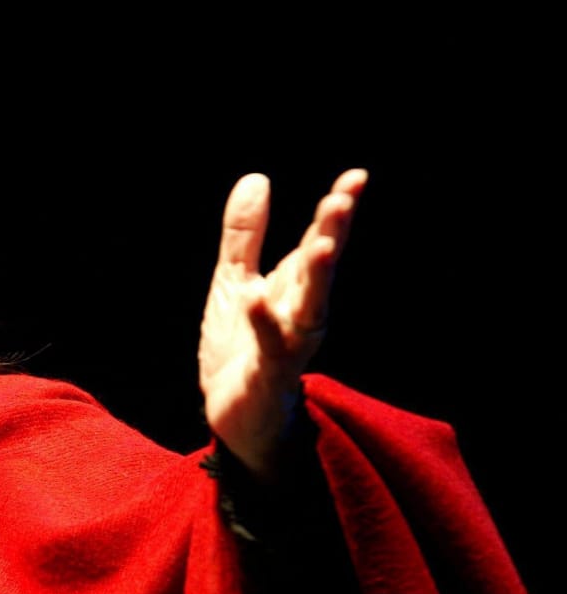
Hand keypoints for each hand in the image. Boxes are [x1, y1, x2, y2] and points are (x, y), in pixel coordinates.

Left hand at [198, 169, 365, 478]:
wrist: (238, 417)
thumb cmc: (242, 348)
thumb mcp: (236, 282)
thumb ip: (245, 236)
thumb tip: (257, 179)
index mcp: (294, 286)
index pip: (320, 241)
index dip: (338, 210)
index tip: (356, 177)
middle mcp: (300, 312)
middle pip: (320, 269)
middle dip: (332, 236)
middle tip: (341, 201)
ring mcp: (288, 344)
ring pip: (309, 308)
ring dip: (316, 278)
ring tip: (322, 245)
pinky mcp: (268, 373)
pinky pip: (269, 347)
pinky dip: (263, 323)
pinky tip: (255, 297)